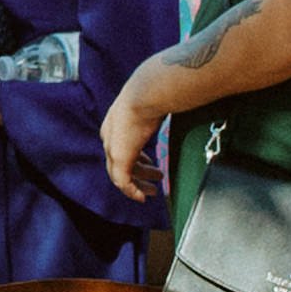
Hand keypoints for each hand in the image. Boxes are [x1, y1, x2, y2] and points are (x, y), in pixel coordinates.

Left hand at [100, 80, 165, 202]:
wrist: (144, 95)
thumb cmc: (154, 94)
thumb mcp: (154, 103)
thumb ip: (160, 110)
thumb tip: (180, 102)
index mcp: (116, 122)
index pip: (121, 145)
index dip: (136, 157)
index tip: (151, 164)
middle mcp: (110, 136)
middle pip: (120, 162)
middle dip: (140, 171)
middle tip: (156, 177)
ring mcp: (112, 149)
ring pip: (121, 175)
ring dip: (139, 183)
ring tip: (154, 189)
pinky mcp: (119, 159)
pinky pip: (123, 183)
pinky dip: (132, 191)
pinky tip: (142, 197)